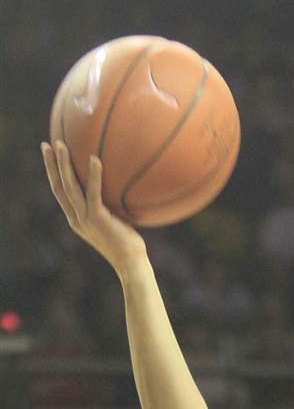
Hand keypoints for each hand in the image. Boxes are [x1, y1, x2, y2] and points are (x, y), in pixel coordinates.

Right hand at [42, 140, 146, 275]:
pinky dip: (93, 176)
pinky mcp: (97, 219)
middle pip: (58, 186)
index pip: (59, 193)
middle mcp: (75, 218)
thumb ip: (110, 209)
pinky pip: (93, 193)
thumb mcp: (114, 223)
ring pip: (69, 187)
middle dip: (51, 165)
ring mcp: (84, 219)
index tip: (49, 156)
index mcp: (76, 219)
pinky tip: (95, 159)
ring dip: (63, 165)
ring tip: (61, 145)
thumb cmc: (128, 244)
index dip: (52, 174)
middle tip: (47, 144)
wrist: (131, 264)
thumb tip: (121, 190)